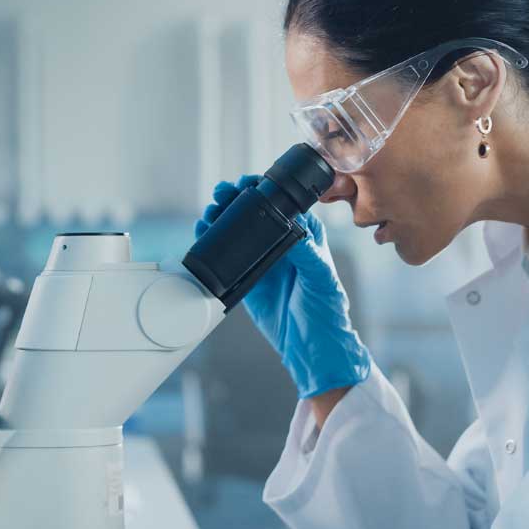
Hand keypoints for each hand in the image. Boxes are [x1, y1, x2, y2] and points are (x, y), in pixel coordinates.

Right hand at [195, 175, 370, 397]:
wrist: (311, 345)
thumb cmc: (326, 310)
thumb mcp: (321, 278)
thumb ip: (308, 254)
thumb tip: (296, 229)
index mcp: (304, 233)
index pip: (280, 202)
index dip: (261, 188)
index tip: (245, 184)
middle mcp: (281, 241)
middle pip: (253, 211)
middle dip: (235, 198)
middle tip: (221, 194)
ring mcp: (262, 257)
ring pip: (237, 228)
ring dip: (221, 216)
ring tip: (209, 211)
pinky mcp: (246, 275)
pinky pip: (226, 253)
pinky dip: (212, 240)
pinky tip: (202, 232)